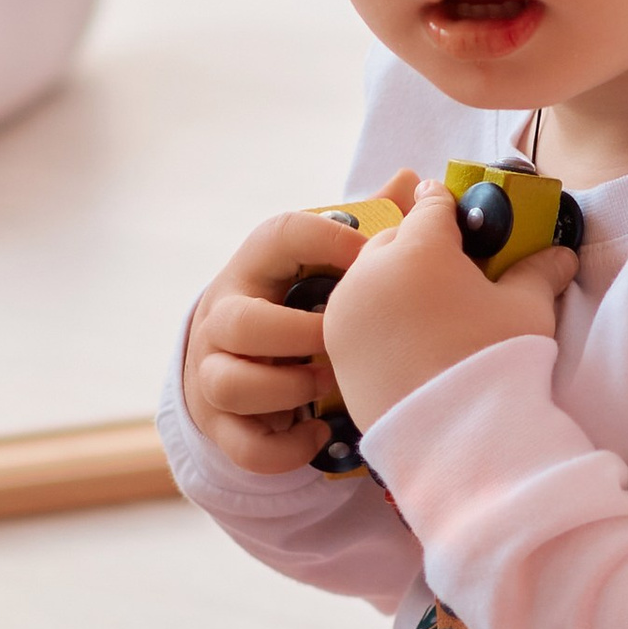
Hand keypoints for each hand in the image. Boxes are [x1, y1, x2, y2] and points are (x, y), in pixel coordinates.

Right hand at [182, 185, 414, 474]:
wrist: (237, 361)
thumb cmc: (297, 303)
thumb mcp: (322, 264)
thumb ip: (366, 224)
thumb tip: (413, 180)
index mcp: (257, 265)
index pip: (278, 234)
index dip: (326, 240)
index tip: (370, 257)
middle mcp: (224, 315)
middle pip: (239, 321)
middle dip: (298, 335)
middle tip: (341, 343)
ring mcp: (214, 372)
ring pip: (228, 383)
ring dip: (286, 389)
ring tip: (329, 387)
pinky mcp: (222, 425)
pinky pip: (244, 444)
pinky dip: (284, 448)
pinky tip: (318, 433)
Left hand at [324, 178, 576, 433]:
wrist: (455, 438)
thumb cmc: (495, 361)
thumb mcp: (526, 309)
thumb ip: (537, 272)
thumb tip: (563, 254)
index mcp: (419, 248)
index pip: (432, 205)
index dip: (449, 207)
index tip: (458, 214)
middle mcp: (371, 269)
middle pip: (395, 238)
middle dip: (419, 245)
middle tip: (449, 270)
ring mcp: (346, 309)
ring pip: (368, 275)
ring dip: (392, 280)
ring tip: (426, 308)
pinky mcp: (335, 347)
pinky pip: (355, 314)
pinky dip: (376, 315)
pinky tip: (404, 338)